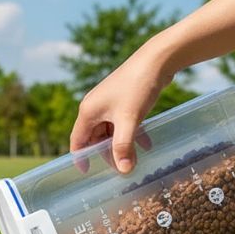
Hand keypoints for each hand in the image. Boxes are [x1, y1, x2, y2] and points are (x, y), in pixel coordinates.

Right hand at [69, 40, 173, 172]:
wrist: (156, 60)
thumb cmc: (137, 88)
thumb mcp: (129, 120)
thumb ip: (124, 146)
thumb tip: (123, 170)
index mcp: (88, 112)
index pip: (78, 141)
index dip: (81, 158)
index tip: (88, 173)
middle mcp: (94, 107)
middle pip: (95, 137)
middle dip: (108, 153)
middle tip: (122, 168)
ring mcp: (109, 103)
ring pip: (110, 131)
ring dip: (122, 144)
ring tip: (136, 159)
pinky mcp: (122, 100)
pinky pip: (122, 122)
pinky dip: (131, 133)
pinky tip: (146, 142)